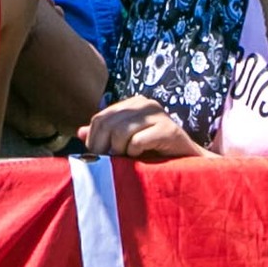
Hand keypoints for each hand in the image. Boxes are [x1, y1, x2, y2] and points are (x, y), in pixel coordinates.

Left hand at [84, 94, 209, 160]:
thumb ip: (104, 136)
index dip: (94, 140)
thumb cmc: (154, 152)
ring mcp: (158, 114)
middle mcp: (145, 104)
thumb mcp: (126, 143)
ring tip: (127, 159)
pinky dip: (134, 153)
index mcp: (133, 104)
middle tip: (109, 162)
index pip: (100, 118)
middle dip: (104, 147)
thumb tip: (79, 133)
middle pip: (108, 124)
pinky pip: (138, 141)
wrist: (188, 162)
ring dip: (120, 151)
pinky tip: (141, 157)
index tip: (98, 157)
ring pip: (121, 132)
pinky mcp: (168, 129)